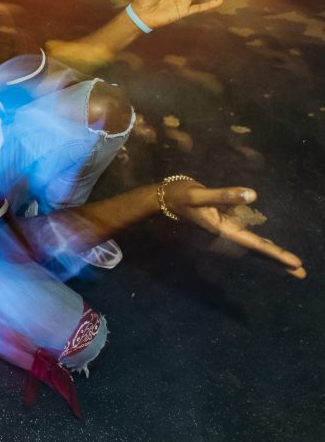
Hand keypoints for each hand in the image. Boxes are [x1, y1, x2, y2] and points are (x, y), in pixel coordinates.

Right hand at [162, 179, 304, 277]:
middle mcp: (227, 232)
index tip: (295, 263)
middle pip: (257, 249)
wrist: (166, 198)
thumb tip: (253, 195)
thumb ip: (225, 195)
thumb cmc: (181, 196)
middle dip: (278, 261)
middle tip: (302, 273)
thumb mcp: (200, 194)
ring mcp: (227, 228)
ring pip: (254, 244)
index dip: (275, 253)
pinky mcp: (226, 221)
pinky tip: (270, 246)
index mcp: (223, 229)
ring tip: (291, 265)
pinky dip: (261, 243)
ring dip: (272, 254)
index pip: (254, 243)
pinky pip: (248, 235)